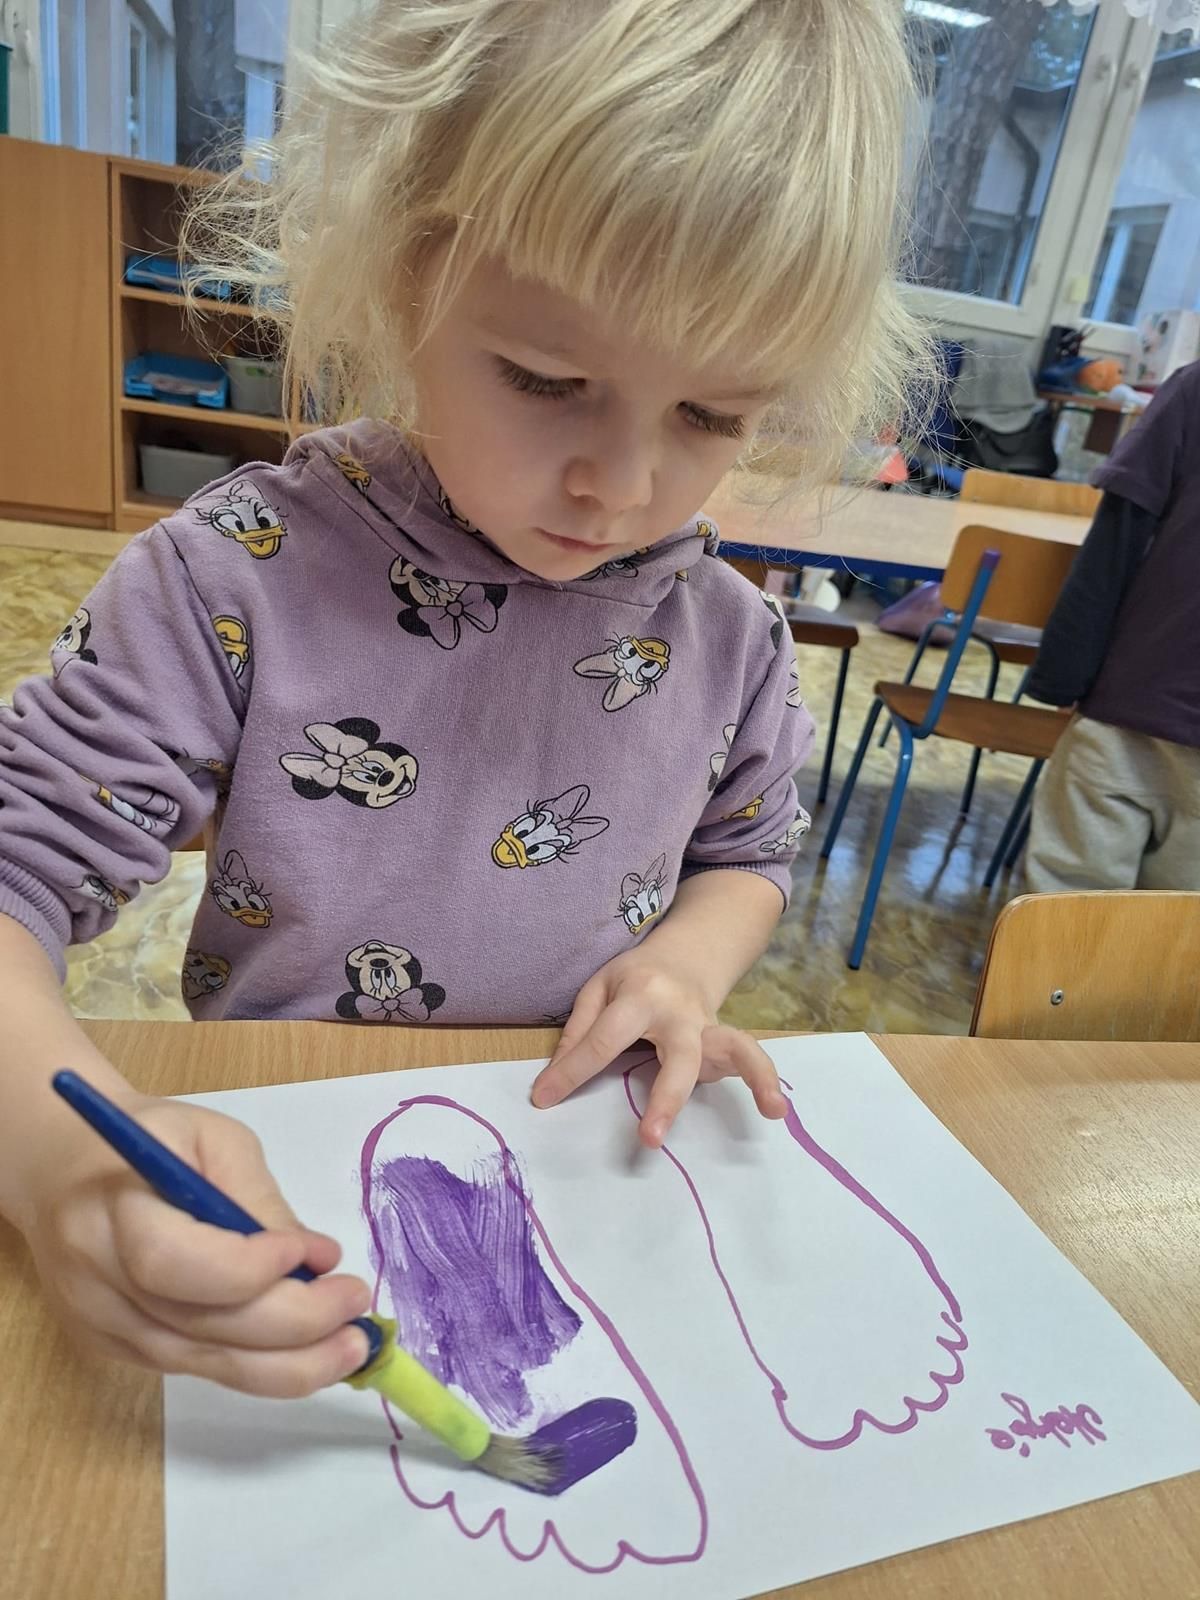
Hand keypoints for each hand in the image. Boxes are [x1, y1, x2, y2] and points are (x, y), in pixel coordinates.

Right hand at [21, 1093, 371, 1395]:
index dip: (248, 1269)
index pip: (172, 1262)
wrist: (68, 1170)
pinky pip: (197, 1369)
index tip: (314, 1251)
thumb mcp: (212, 1138)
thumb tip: (316, 1261)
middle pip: (199, 1326)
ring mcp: (104, 1326)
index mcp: (111, 1212)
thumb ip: (257, 1197)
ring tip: (353, 1346)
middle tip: (357, 1305)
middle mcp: (98, 1281)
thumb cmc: (154, 1141)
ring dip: (290, 1365)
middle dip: (293, 1325)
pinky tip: (309, 1352)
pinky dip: (260, 1366)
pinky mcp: (118, 1351)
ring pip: (203, 1364)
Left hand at [530, 951, 787, 1147]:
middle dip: (665, 1098)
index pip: (603, 1040)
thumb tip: (558, 1078)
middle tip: (648, 1138)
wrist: (687, 954)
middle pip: (678, 1056)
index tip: (544, 1099)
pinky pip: (749, 1058)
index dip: (572, 1072)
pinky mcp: (724, 1044)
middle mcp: (681, 1013)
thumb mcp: (599, 987)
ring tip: (772, 1108)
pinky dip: (764, 1079)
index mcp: (641, 994)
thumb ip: (580, 1029)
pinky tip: (775, 1108)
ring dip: (754, 1076)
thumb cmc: (635, 976)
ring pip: (736, 1047)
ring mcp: (710, 1028)